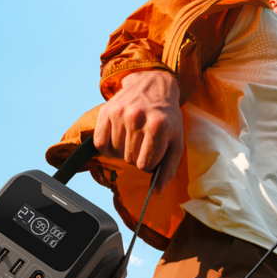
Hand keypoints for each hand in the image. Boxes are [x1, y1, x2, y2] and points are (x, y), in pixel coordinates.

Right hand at [94, 69, 183, 185]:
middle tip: (144, 142)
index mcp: (158, 127)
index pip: (145, 166)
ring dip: (123, 151)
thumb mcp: (176, 141)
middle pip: (129, 160)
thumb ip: (168, 169)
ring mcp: (120, 113)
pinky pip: (100, 144)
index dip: (150, 164)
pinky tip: (119, 137)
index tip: (154, 153)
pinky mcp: (106, 111)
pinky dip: (108, 147)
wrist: (154, 84)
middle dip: (137, 157)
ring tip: (133, 137)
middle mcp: (137, 118)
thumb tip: (157, 193)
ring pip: (114, 154)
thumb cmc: (167, 117)